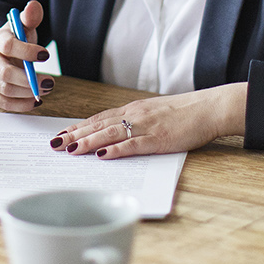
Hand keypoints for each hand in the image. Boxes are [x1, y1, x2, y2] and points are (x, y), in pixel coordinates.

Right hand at [0, 0, 53, 111]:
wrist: (1, 55)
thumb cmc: (17, 39)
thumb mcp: (23, 26)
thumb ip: (30, 16)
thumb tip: (34, 5)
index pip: (8, 45)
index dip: (27, 51)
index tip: (46, 55)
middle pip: (5, 73)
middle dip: (29, 79)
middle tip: (50, 82)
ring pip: (6, 90)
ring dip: (28, 92)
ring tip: (46, 89)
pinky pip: (4, 103)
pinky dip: (21, 105)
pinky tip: (36, 101)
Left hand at [51, 82, 246, 157]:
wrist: (209, 108)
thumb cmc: (185, 113)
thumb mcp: (155, 113)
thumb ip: (136, 122)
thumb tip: (118, 134)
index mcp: (133, 109)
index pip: (99, 118)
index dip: (78, 127)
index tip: (61, 134)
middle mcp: (135, 115)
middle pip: (98, 125)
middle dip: (74, 135)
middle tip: (54, 144)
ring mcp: (146, 126)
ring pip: (109, 134)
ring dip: (87, 142)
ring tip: (69, 150)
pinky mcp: (158, 139)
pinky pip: (132, 145)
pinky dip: (114, 150)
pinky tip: (100, 156)